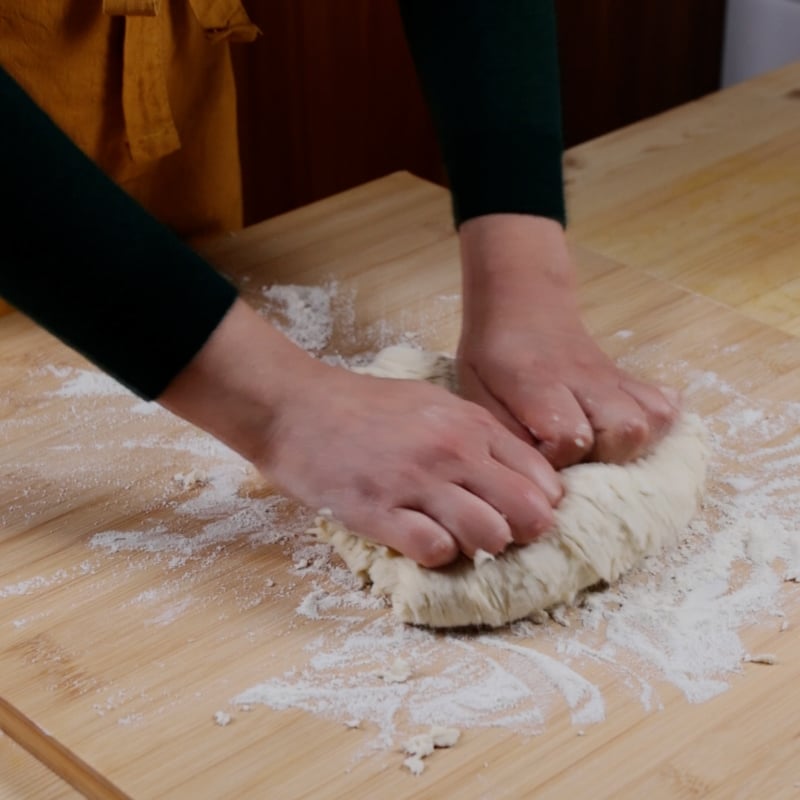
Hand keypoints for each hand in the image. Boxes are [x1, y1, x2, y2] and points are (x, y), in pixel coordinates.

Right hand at [160, 299, 561, 566]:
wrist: (295, 406)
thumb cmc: (364, 406)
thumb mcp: (433, 404)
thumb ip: (476, 436)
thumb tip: (517, 480)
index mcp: (471, 424)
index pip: (543, 480)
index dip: (538, 506)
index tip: (518, 515)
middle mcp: (453, 451)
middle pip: (528, 514)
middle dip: (520, 534)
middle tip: (494, 535)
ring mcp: (416, 481)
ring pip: (489, 536)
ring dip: (477, 547)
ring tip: (453, 538)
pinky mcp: (378, 511)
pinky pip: (435, 551)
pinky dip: (435, 556)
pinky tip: (417, 540)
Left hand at [458, 214, 679, 467]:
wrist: (521, 307)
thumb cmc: (492, 357)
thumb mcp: (477, 392)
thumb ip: (504, 433)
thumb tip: (536, 475)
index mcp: (538, 384)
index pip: (571, 436)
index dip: (558, 458)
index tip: (539, 456)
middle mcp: (584, 380)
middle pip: (626, 431)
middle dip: (606, 459)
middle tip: (578, 460)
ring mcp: (612, 377)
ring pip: (655, 419)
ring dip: (634, 447)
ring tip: (604, 452)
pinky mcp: (629, 378)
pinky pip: (666, 404)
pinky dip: (657, 427)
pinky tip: (625, 435)